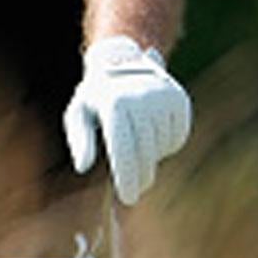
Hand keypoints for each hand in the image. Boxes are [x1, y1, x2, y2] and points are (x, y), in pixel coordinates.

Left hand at [63, 36, 190, 205]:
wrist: (123, 60)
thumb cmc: (96, 96)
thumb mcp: (79, 113)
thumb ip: (80, 140)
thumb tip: (82, 166)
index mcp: (114, 103)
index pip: (123, 150)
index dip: (127, 177)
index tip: (128, 198)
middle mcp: (141, 98)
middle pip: (145, 153)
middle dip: (141, 176)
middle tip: (135, 190)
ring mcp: (163, 97)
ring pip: (163, 147)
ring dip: (153, 157)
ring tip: (138, 147)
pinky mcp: (179, 99)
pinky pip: (178, 136)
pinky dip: (168, 144)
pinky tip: (153, 136)